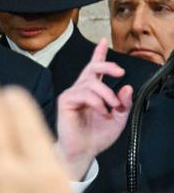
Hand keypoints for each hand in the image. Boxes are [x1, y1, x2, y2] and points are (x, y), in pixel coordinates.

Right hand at [56, 38, 132, 178]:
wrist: (83, 151)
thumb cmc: (95, 136)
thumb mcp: (117, 120)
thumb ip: (123, 104)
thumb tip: (126, 88)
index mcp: (92, 92)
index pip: (95, 69)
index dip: (99, 54)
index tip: (103, 41)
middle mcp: (81, 90)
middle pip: (92, 68)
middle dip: (106, 65)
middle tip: (120, 71)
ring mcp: (72, 94)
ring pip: (92, 83)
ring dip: (107, 95)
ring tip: (112, 108)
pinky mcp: (66, 101)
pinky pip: (85, 94)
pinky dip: (97, 103)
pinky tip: (101, 111)